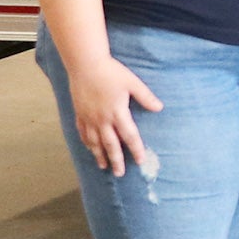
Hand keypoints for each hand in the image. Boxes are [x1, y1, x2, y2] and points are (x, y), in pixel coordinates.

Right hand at [66, 52, 162, 177]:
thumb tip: (160, 108)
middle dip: (116, 160)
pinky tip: (89, 148)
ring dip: (99, 155)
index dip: (136, 150)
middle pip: (111, 144)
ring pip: (94, 142)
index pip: (129, 136)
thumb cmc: (111, 72)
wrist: (85, 64)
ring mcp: (89, 118)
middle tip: (120, 173)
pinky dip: (86, 143)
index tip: (140, 161)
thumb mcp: (133, 83)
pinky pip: (82, 133)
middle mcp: (102, 119)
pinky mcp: (79, 113)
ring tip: (103, 166)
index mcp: (117, 112)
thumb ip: (145, 97)